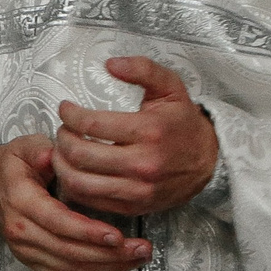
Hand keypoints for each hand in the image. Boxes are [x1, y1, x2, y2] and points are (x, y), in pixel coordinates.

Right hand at [0, 136, 148, 270]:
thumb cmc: (12, 168)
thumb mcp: (24, 148)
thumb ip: (40, 149)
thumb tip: (53, 154)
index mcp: (21, 201)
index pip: (58, 222)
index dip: (88, 232)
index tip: (116, 235)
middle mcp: (21, 231)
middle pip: (69, 251)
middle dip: (109, 254)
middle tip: (140, 248)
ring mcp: (26, 250)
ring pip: (71, 268)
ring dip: (107, 267)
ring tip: (136, 258)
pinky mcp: (33, 261)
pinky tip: (114, 269)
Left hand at [50, 57, 218, 216]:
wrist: (208, 160)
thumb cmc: (182, 121)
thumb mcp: (169, 87)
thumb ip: (142, 69)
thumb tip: (110, 63)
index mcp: (149, 131)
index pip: (92, 125)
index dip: (69, 115)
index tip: (65, 109)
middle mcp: (143, 164)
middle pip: (81, 155)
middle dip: (62, 139)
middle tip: (62, 129)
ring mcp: (138, 190)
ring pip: (80, 182)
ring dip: (62, 164)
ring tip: (62, 150)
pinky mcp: (133, 207)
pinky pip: (91, 201)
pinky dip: (74, 186)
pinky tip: (74, 170)